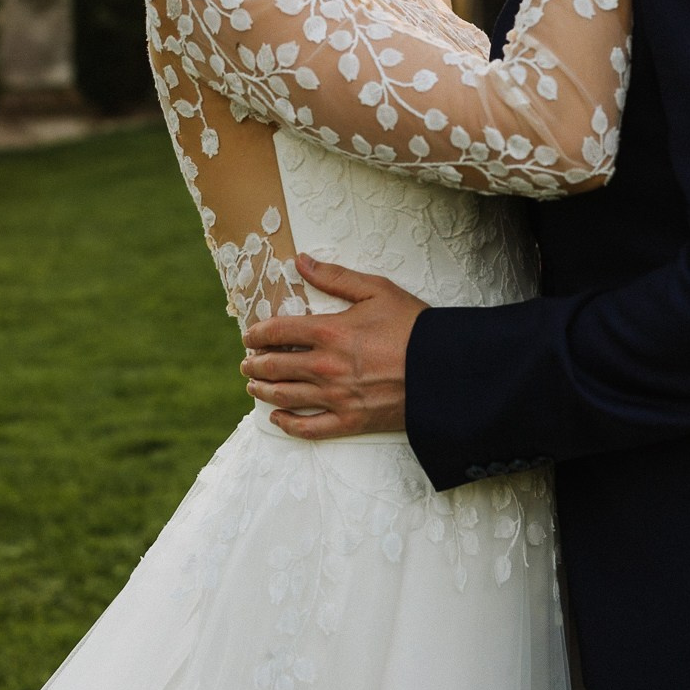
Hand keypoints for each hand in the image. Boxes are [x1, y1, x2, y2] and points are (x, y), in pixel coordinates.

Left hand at [239, 255, 428, 439]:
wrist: (442, 369)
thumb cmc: (412, 325)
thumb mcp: (376, 290)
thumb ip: (335, 277)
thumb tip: (300, 261)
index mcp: (329, 331)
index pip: (278, 332)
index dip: (258, 333)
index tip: (249, 336)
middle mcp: (325, 366)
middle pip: (275, 367)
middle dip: (255, 364)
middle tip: (247, 363)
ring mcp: (335, 397)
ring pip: (285, 397)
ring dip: (263, 391)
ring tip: (253, 386)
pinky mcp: (349, 421)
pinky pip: (308, 428)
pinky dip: (287, 425)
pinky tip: (276, 419)